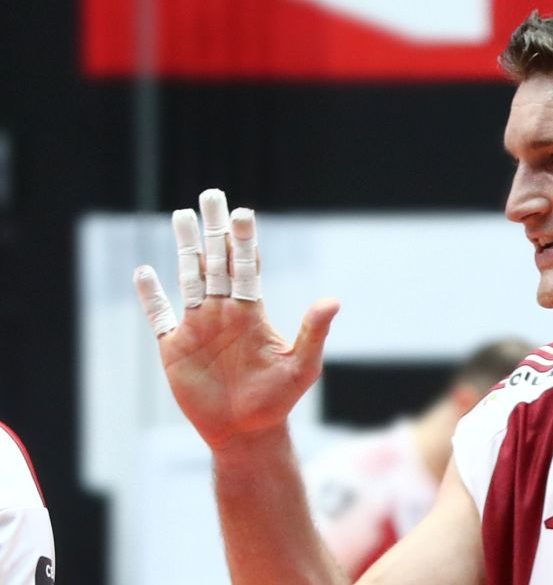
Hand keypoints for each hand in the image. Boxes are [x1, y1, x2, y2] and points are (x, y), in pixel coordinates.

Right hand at [133, 189, 338, 449]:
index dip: (244, 240)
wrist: (247, 432)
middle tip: (211, 195)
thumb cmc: (279, 399)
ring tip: (181, 216)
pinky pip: (159, 315)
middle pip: (216, 262)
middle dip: (213, 230)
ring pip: (188, 278)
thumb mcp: (302, 366)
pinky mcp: (174, 347)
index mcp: (252, 311)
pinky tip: (143, 273)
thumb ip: (314, 332)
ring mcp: (198, 326)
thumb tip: (333, 299)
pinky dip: (150, 296)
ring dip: (185, 249)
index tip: (242, 213)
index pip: (247, 266)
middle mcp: (224, 311)